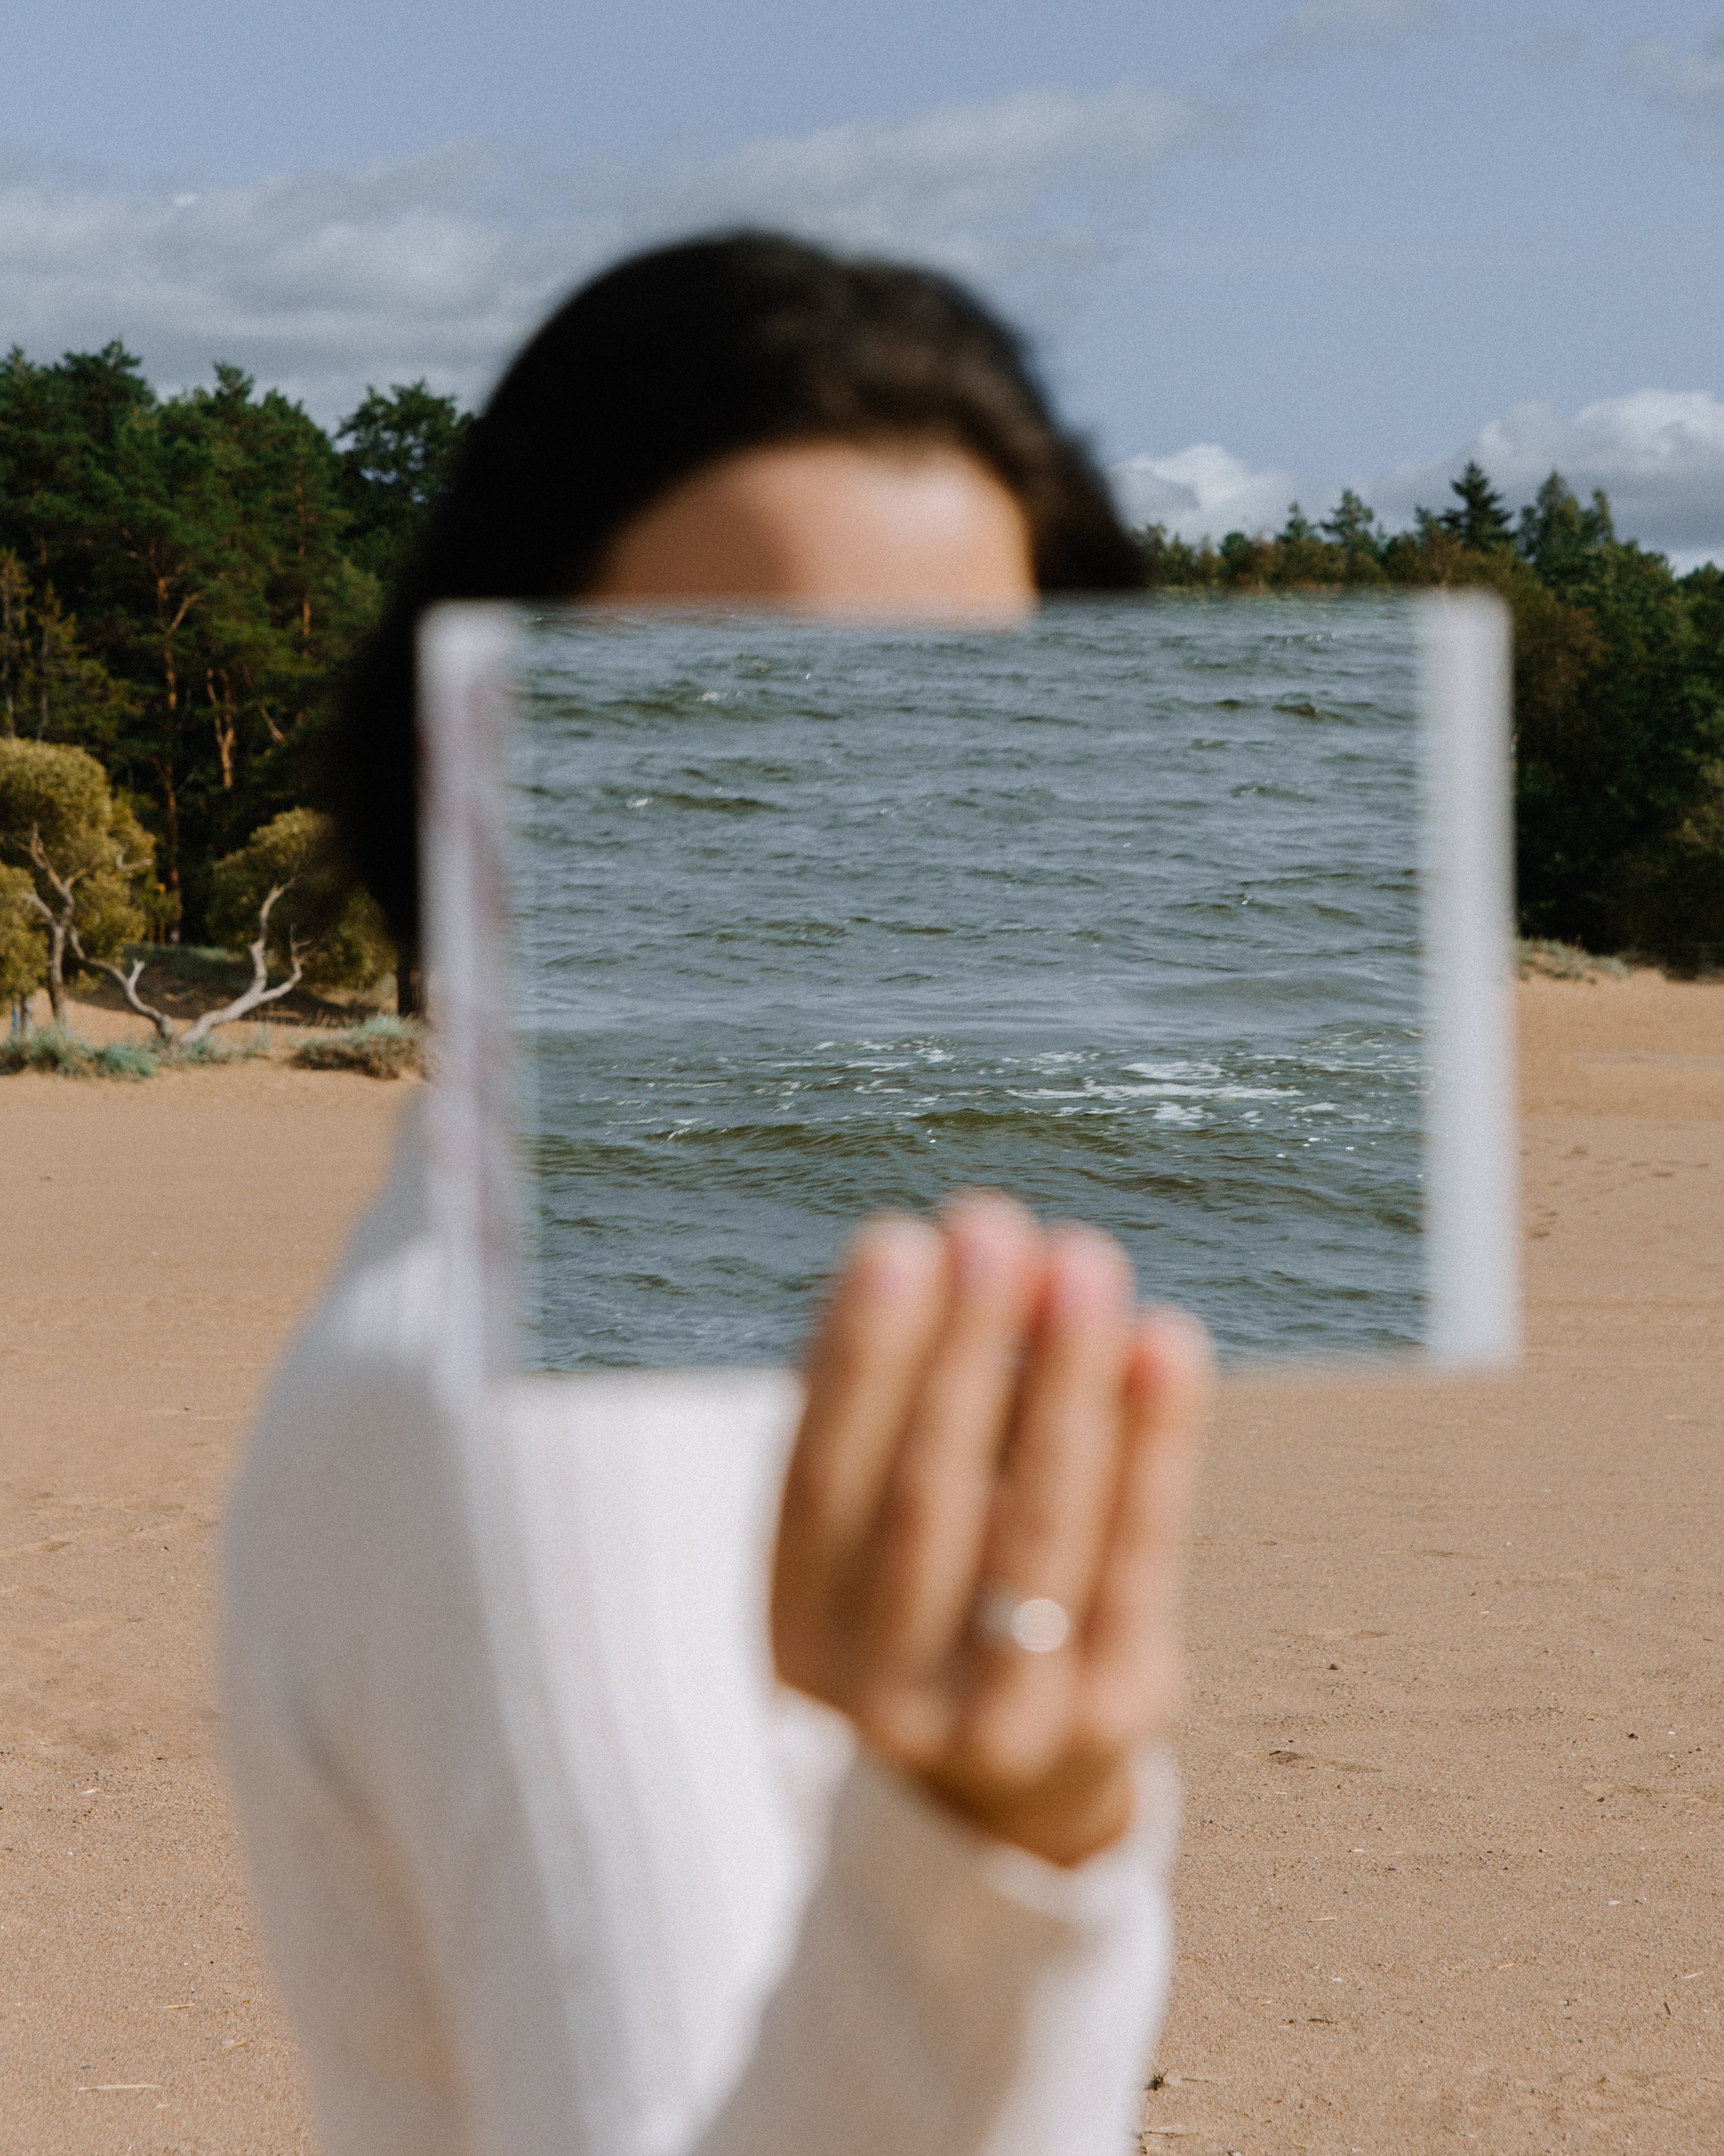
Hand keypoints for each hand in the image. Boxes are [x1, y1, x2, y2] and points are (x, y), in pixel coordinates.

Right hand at [771, 1194, 1209, 1867]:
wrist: (1005, 1788)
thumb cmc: (929, 1597)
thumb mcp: (874, 1531)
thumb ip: (886, 1410)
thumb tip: (920, 1252)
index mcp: (796, 1635)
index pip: (822, 1480)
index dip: (862, 1359)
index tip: (898, 1239)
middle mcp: (884, 1694)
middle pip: (929, 1500)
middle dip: (964, 1351)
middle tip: (993, 1226)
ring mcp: (1004, 1720)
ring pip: (1040, 1530)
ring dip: (1066, 1381)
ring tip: (1083, 1259)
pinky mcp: (1116, 1718)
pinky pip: (1139, 1561)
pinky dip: (1157, 1446)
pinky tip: (1166, 1344)